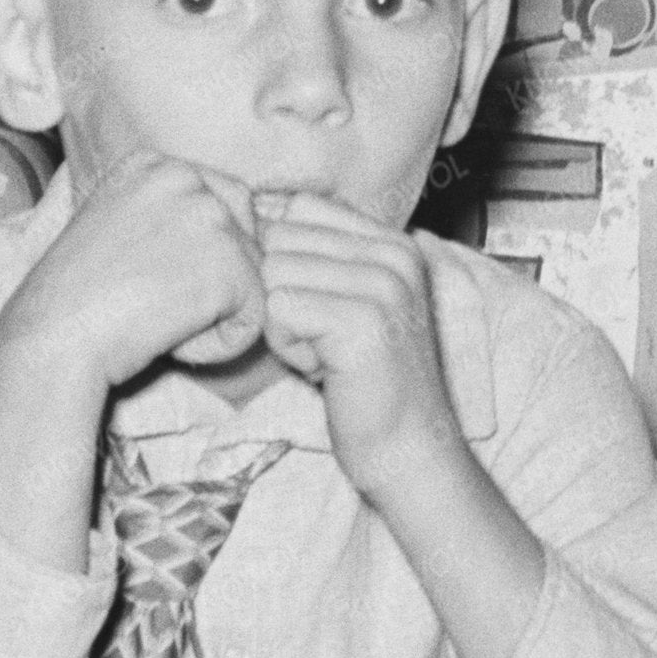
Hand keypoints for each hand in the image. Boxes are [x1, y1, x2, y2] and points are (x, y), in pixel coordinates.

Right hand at [7, 146, 270, 391]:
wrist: (53, 336)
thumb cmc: (73, 299)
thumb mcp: (113, 226)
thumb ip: (163, 215)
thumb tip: (220, 229)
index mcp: (154, 163)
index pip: (223, 202)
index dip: (199, 255)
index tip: (145, 278)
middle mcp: (187, 177)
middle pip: (247, 235)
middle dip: (219, 279)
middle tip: (155, 302)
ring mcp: (210, 217)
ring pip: (252, 279)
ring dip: (215, 314)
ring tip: (156, 320)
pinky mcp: (229, 266)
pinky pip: (255, 319)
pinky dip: (221, 344)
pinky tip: (172, 340)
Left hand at [249, 192, 468, 493]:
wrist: (407, 450)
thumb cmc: (362, 380)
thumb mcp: (345, 302)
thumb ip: (312, 256)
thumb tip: (248, 211)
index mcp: (394, 241)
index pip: (300, 207)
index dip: (284, 258)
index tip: (319, 309)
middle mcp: (395, 253)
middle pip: (281, 239)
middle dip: (280, 294)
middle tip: (322, 339)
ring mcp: (384, 285)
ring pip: (273, 274)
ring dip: (283, 324)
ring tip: (326, 354)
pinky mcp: (363, 319)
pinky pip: (278, 309)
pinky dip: (288, 347)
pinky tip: (325, 369)